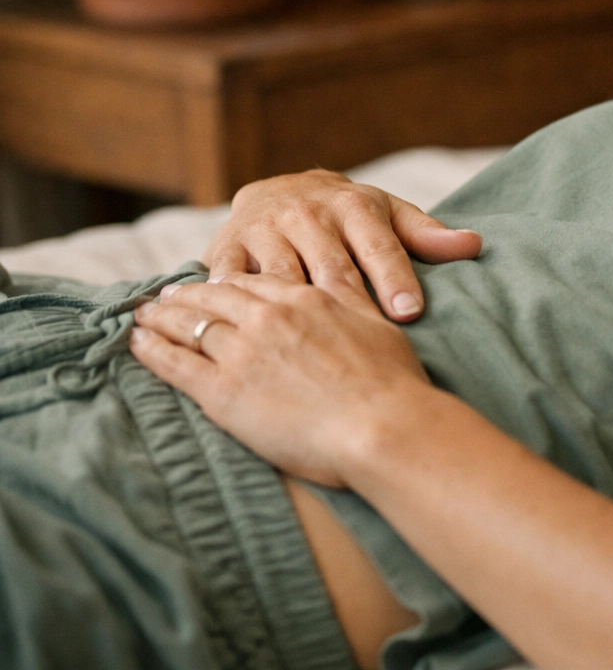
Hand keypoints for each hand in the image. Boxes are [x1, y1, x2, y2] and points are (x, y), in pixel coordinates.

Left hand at [131, 275, 437, 488]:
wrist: (382, 425)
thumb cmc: (391, 382)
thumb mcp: (376, 324)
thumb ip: (351, 297)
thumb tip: (344, 271)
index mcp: (304, 300)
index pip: (254, 283)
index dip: (228, 283)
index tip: (214, 284)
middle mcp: (267, 318)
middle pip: (214, 297)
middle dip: (185, 294)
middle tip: (166, 295)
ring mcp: (242, 353)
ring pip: (189, 324)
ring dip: (161, 317)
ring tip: (143, 315)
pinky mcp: (223, 392)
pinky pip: (175, 364)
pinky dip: (152, 350)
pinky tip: (137, 343)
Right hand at [205, 170, 481, 321]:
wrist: (278, 189)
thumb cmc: (347, 215)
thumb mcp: (387, 216)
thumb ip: (427, 235)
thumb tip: (475, 244)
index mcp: (354, 207)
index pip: (380, 248)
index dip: (395, 281)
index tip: (410, 313)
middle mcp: (308, 214)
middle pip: (332, 266)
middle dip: (351, 301)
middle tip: (366, 338)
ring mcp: (265, 229)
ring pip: (282, 276)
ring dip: (293, 309)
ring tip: (307, 345)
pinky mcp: (226, 246)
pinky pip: (231, 280)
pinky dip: (236, 304)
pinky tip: (247, 334)